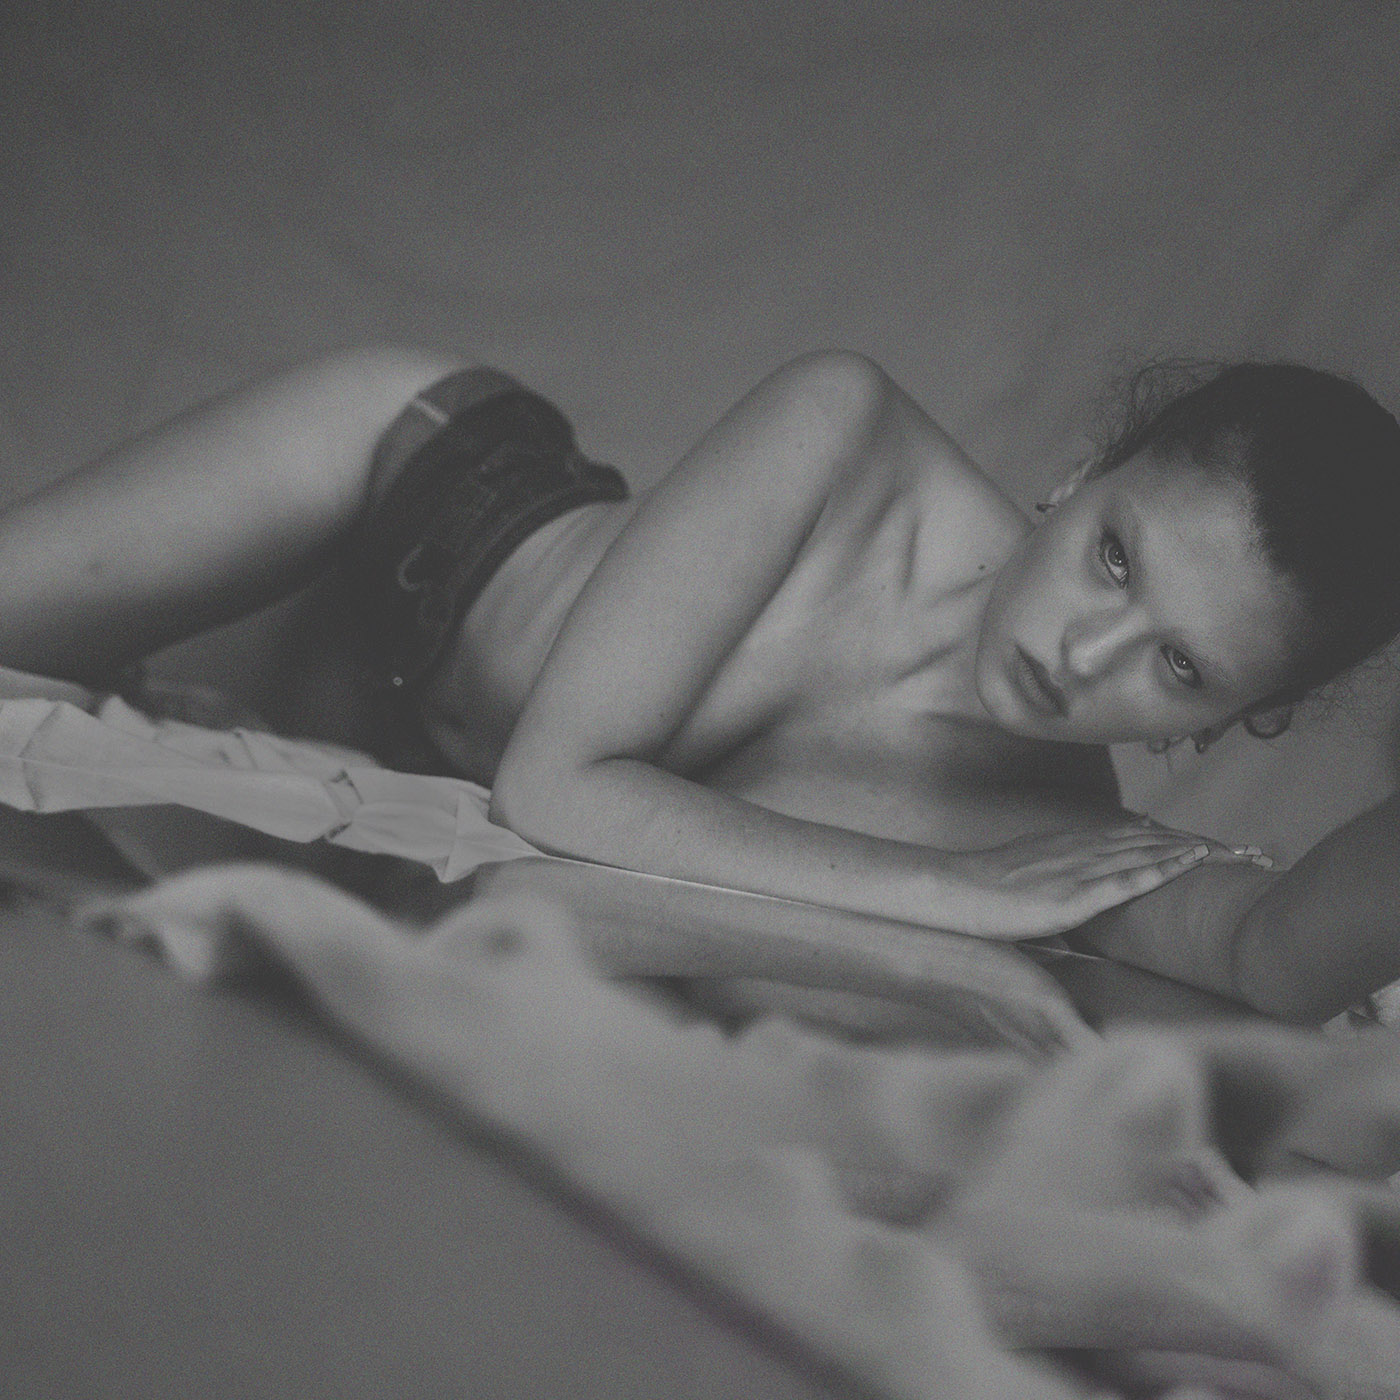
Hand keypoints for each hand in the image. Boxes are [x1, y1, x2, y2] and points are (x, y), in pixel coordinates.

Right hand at [940, 818, 1255, 939]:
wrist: (955, 890)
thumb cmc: (985, 894)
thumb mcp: (1031, 882)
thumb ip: (1062, 885)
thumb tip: (1080, 901)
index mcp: (1076, 847)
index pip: (1140, 839)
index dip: (1182, 842)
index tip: (1219, 847)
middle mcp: (1085, 849)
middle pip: (1157, 840)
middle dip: (1206, 845)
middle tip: (1252, 850)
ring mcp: (1082, 869)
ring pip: (1151, 852)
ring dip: (1198, 851)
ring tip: (1240, 854)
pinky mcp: (1075, 894)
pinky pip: (1129, 878)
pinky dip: (1164, 867)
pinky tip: (1193, 862)